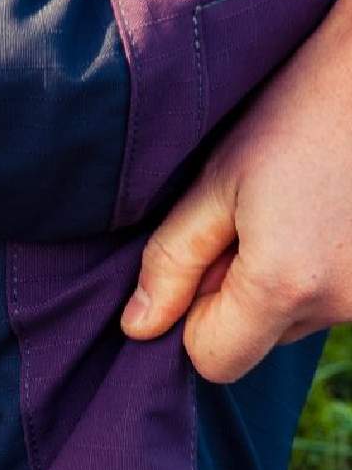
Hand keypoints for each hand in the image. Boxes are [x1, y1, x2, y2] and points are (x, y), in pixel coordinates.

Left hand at [121, 0, 351, 383]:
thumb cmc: (300, 109)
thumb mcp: (218, 182)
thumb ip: (172, 261)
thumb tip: (138, 328)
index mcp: (284, 286)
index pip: (214, 360)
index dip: (195, 318)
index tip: (207, 258)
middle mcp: (336, 304)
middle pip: (254, 343)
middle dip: (236, 299)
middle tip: (251, 223)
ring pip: (289, 322)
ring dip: (275, 284)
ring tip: (290, 212)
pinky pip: (325, 300)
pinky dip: (310, 271)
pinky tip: (318, 216)